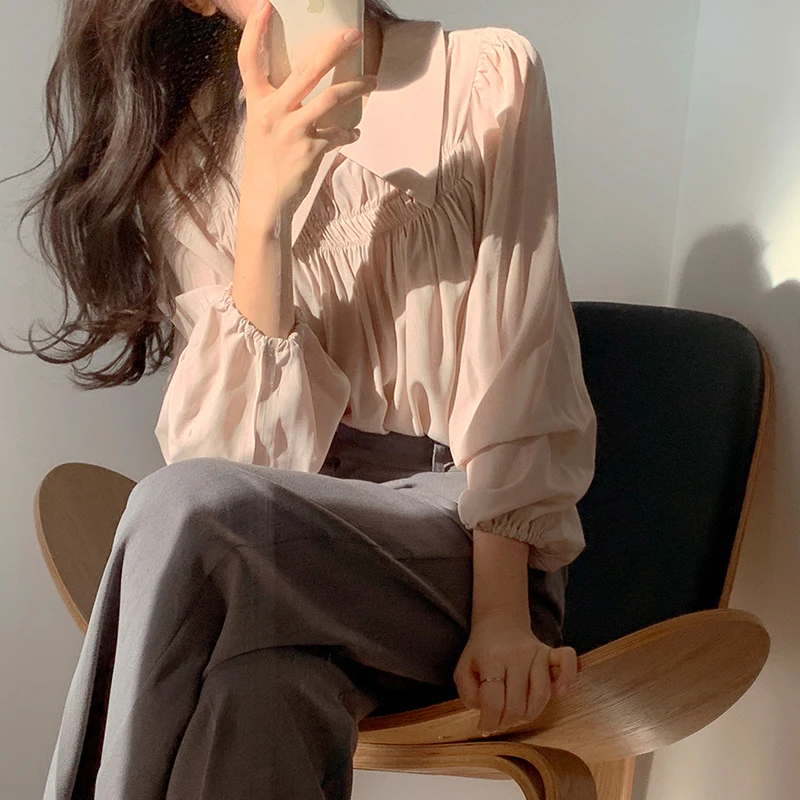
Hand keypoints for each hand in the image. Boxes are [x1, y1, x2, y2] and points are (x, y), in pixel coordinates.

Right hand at [236, 0, 377, 222]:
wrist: (265, 201)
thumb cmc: (265, 162)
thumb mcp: (263, 127)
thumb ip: (278, 104)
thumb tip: (304, 84)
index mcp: (257, 102)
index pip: (249, 60)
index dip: (255, 31)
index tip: (266, 7)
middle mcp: (273, 112)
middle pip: (306, 69)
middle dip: (333, 49)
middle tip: (354, 35)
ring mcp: (292, 130)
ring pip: (331, 98)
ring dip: (357, 88)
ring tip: (372, 82)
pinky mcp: (309, 150)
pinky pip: (338, 134)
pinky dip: (349, 133)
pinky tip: (355, 134)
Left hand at [453, 613, 577, 735]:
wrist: (499, 621)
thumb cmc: (481, 650)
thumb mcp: (463, 669)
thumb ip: (469, 693)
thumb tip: (487, 713)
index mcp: (492, 658)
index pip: (493, 701)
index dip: (488, 722)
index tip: (484, 726)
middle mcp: (516, 655)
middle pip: (516, 704)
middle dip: (505, 722)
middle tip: (498, 721)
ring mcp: (536, 652)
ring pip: (541, 695)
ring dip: (528, 715)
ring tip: (515, 715)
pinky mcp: (550, 651)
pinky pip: (567, 662)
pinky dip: (567, 678)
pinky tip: (560, 691)